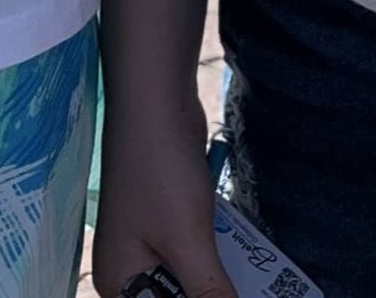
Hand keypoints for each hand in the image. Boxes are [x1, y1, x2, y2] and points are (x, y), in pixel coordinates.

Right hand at [92, 91, 235, 297]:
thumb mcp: (190, 242)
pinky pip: (194, 255)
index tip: (230, 293)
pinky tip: (247, 264)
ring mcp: (147, 242)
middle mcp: (128, 269)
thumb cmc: (162, 171)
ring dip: (220, 285)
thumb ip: (211, 295)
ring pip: (189, 281)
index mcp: (118, 284)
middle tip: (252, 284)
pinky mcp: (167, 219)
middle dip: (213, 295)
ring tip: (258, 282)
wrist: (155, 97)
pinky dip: (218, 261)